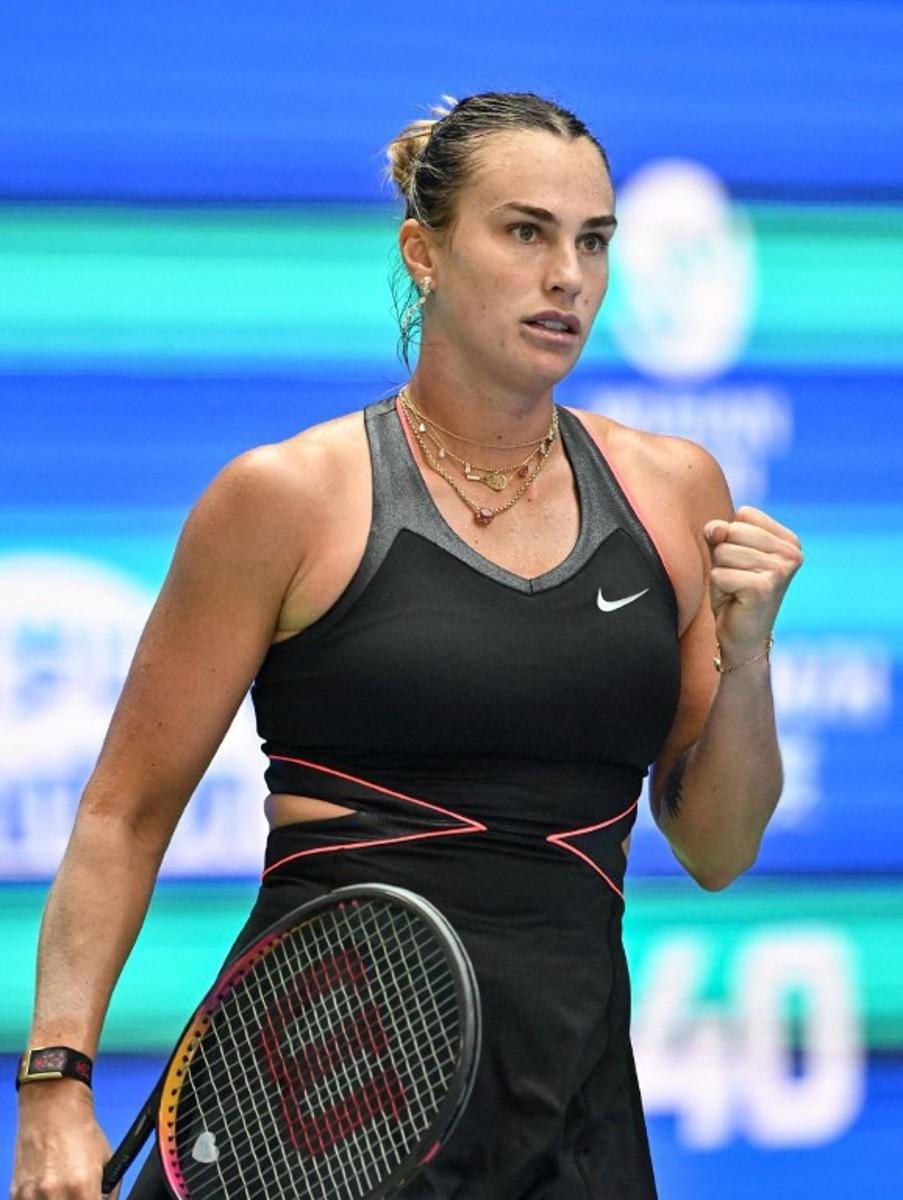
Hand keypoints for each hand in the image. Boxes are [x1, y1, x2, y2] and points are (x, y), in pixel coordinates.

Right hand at [12, 1080, 117, 1198]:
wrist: (53, 1109)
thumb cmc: (81, 1131)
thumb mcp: (107, 1159)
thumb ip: (108, 1190)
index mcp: (83, 1186)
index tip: (92, 1199)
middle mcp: (56, 1194)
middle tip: (79, 1194)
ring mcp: (33, 1195)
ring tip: (62, 1188)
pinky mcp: (17, 1194)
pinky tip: (47, 1189)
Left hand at [703, 505, 802, 663]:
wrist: (743, 638)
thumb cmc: (735, 593)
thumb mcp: (725, 555)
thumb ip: (719, 533)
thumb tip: (715, 528)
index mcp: (789, 541)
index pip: (744, 514)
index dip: (731, 537)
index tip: (743, 564)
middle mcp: (791, 553)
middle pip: (732, 531)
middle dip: (723, 556)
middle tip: (737, 580)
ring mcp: (781, 570)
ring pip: (723, 552)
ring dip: (721, 573)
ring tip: (736, 590)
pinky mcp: (764, 587)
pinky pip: (719, 573)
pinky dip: (719, 588)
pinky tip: (735, 600)